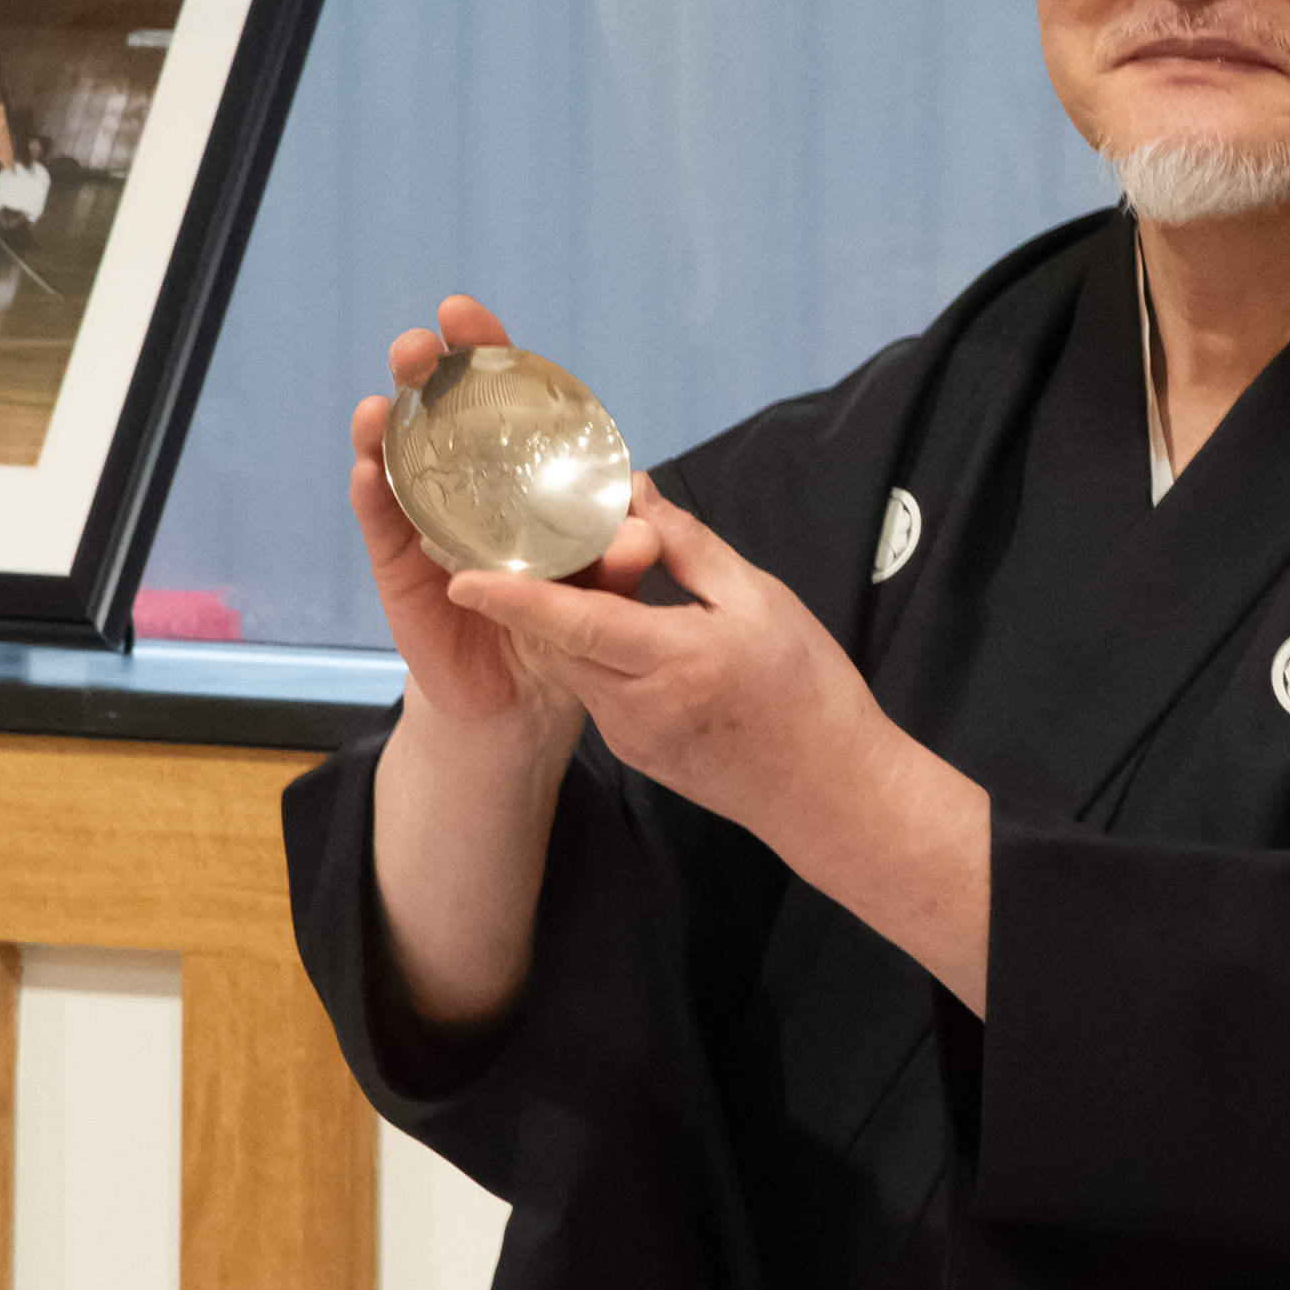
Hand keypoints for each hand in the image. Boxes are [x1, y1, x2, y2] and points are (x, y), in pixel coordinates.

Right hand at [351, 293, 636, 747]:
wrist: (523, 697)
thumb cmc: (564, 624)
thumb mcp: (600, 591)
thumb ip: (616, 561)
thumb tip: (643, 532)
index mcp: (517, 472)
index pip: (499, 397)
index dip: (482, 353)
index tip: (464, 312)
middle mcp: (465, 483)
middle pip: (440, 413)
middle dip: (427, 372)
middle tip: (419, 345)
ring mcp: (424, 519)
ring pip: (398, 457)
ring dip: (387, 425)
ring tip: (382, 402)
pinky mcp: (398, 566)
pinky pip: (381, 522)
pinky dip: (372, 492)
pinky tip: (367, 468)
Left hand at [448, 486, 992, 1008]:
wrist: (830, 793)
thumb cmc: (808, 693)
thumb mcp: (759, 600)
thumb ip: (689, 547)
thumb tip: (636, 496)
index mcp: (672, 663)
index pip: (572, 625)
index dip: (514, 598)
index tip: (460, 576)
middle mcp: (637, 708)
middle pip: (557, 644)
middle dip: (530, 596)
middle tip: (514, 540)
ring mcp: (631, 737)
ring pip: (572, 666)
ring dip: (563, 623)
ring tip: (570, 570)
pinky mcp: (635, 751)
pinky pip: (595, 689)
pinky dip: (589, 652)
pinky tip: (612, 622)